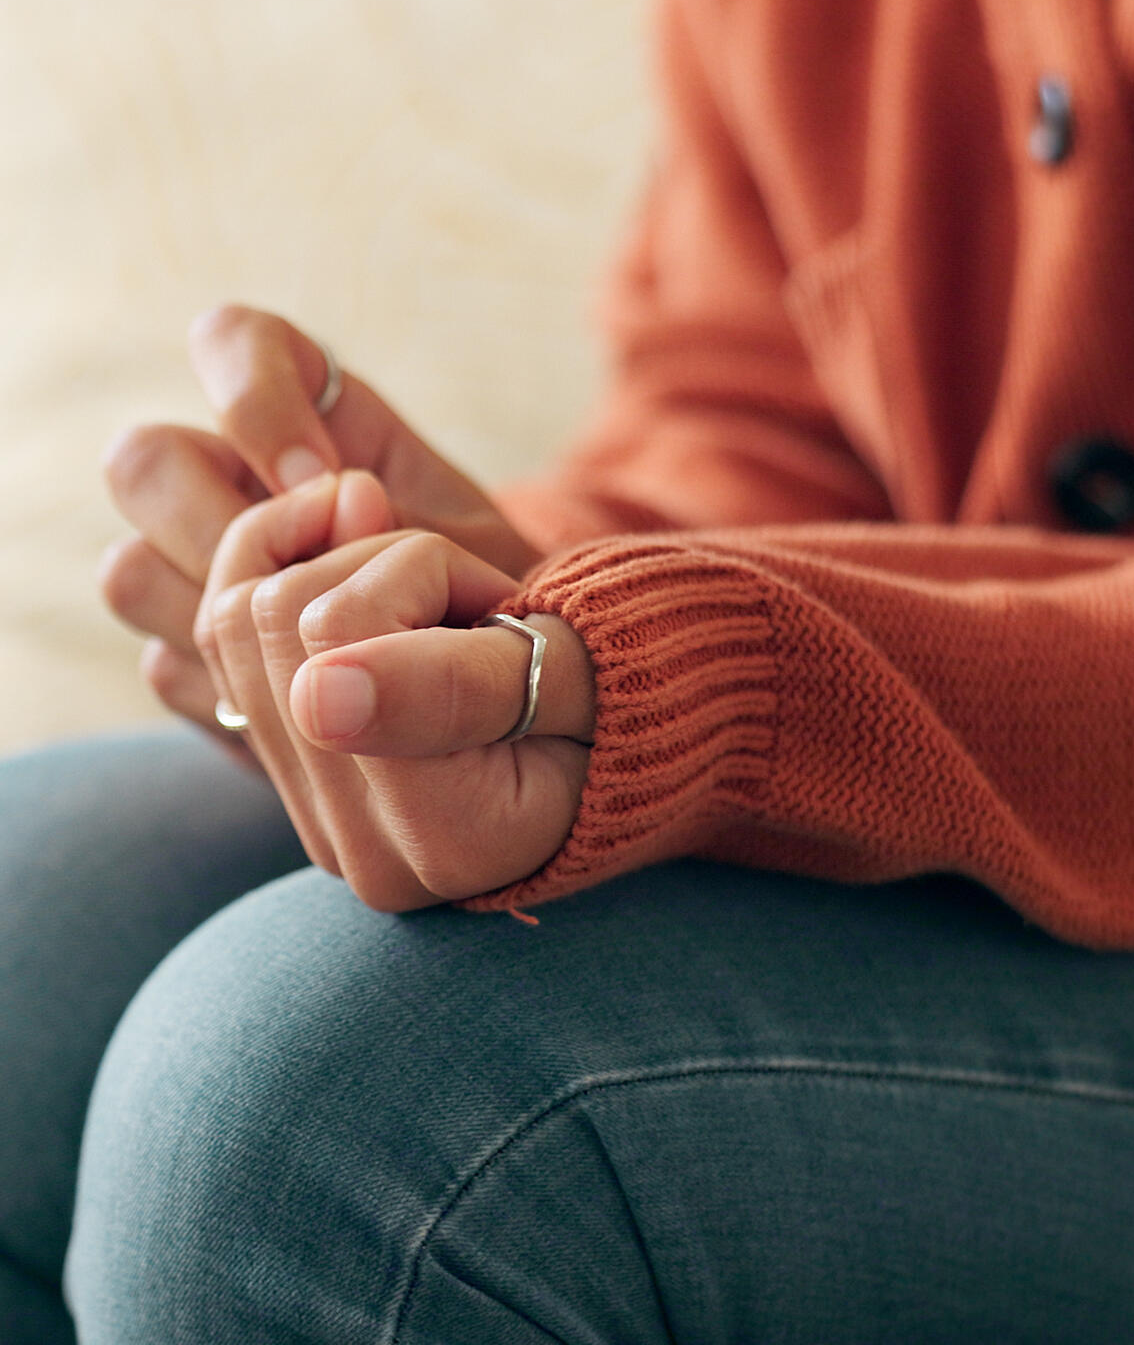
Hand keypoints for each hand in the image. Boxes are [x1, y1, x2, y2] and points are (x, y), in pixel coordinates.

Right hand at [102, 305, 540, 745]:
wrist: (505, 690)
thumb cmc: (500, 597)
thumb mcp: (484, 549)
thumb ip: (413, 520)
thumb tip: (341, 500)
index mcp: (313, 420)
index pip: (232, 341)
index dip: (255, 396)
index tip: (332, 485)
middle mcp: (238, 483)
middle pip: (144, 461)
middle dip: (217, 524)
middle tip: (314, 585)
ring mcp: (201, 572)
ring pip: (128, 570)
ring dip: (219, 615)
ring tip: (325, 655)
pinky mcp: (197, 663)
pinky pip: (166, 669)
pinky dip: (233, 689)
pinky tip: (313, 707)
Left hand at [197, 470, 594, 911]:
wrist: (626, 741)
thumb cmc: (628, 699)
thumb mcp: (578, 679)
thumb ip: (459, 686)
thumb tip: (316, 694)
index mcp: (446, 838)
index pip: (340, 629)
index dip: (423, 570)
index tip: (504, 605)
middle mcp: (360, 850)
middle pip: (275, 617)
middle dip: (377, 566)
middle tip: (472, 601)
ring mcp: (314, 821)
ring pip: (236, 615)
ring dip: (337, 573)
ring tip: (434, 607)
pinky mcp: (288, 781)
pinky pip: (222, 643)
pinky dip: (288, 583)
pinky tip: (371, 591)